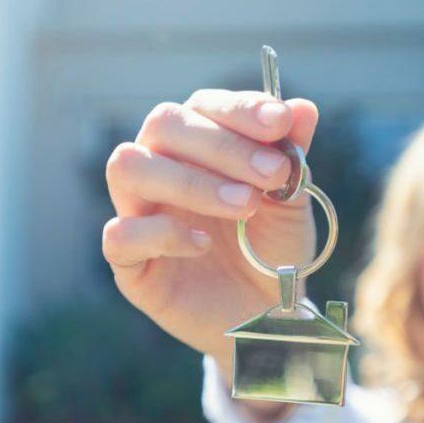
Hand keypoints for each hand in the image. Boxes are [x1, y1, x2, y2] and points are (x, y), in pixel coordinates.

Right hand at [102, 89, 319, 362]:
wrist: (268, 317)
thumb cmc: (272, 251)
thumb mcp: (292, 204)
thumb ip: (292, 158)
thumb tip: (303, 108)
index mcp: (197, 144)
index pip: (203, 105)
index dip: (239, 109)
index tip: (280, 122)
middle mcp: (160, 168)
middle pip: (163, 125)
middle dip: (223, 145)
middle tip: (273, 175)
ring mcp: (138, 212)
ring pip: (128, 167)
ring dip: (190, 181)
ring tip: (245, 207)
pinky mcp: (128, 262)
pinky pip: (120, 235)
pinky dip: (162, 233)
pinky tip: (203, 244)